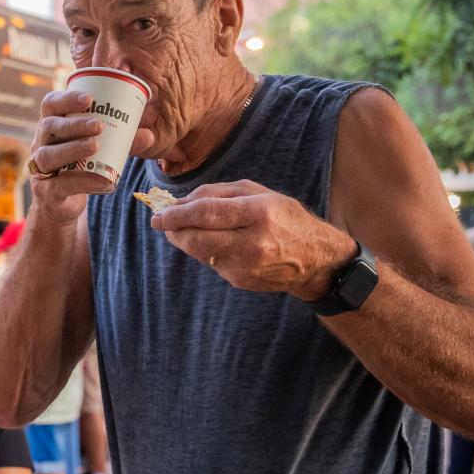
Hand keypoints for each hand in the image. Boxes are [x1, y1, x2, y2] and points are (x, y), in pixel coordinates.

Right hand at [27, 89, 155, 226]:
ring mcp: (41, 168)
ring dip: (72, 148)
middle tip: (98, 125)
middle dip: (74, 124)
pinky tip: (103, 180)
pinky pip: (61, 184)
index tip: (89, 98)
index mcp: (52, 125)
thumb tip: (149, 135)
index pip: (51, 104)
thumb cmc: (80, 165)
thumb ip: (121, 141)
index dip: (66, 99)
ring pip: (48, 155)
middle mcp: (41, 143)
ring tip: (95, 146)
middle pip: (49, 127)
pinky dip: (83, 181)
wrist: (61, 202)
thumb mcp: (101, 149)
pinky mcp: (47, 191)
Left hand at [149, 179, 355, 300]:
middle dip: (173, 231)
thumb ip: (217, 193)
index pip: (206, 213)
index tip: (158, 214)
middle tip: (163, 223)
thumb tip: (180, 201)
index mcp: (258, 213)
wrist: (315, 259)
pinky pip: (211, 263)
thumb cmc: (285, 218)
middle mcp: (253, 242)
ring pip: (200, 254)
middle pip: (197, 240)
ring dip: (185, 240)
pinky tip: (214, 242)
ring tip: (184, 229)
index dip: (176, 214)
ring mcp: (246, 266)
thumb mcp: (257, 193)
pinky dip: (205, 251)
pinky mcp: (241, 281)